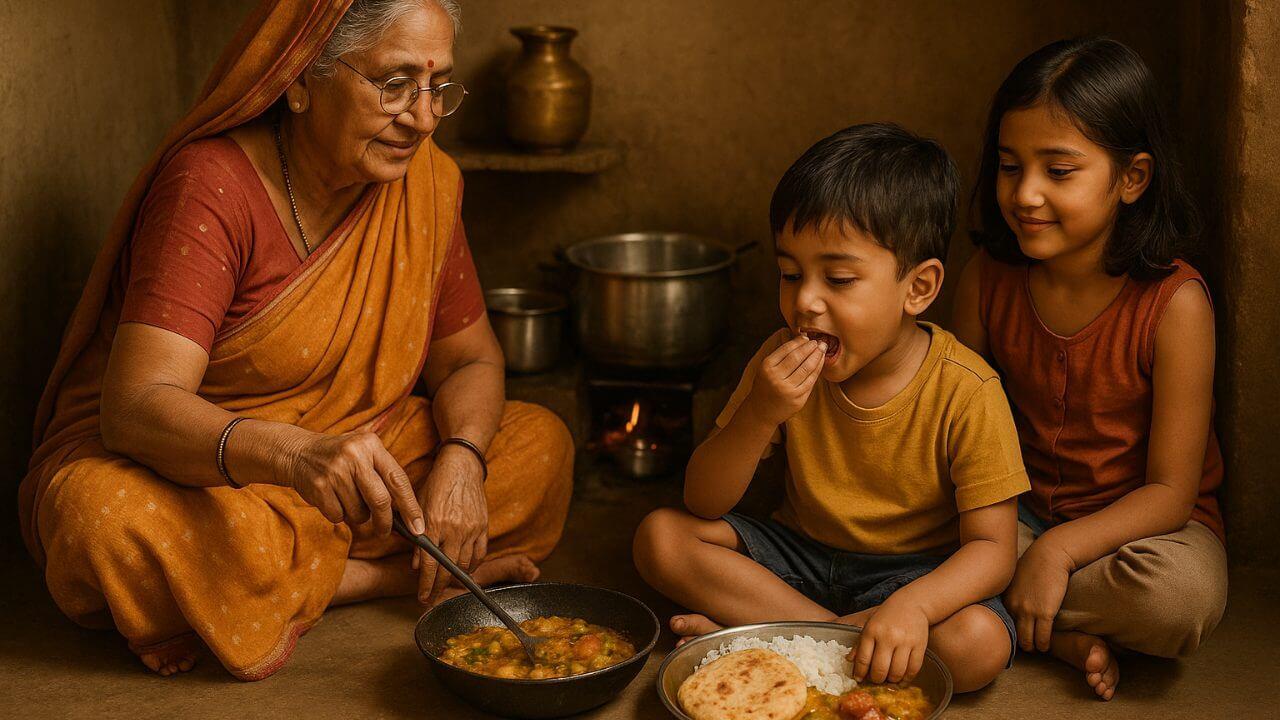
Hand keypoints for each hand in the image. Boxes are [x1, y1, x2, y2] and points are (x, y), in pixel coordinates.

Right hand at [284, 430, 424, 537]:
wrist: (298, 452)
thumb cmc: (341, 458)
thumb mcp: (364, 453)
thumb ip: (384, 475)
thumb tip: (406, 514)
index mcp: (371, 445)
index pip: (398, 480)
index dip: (411, 506)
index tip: (418, 527)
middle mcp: (354, 455)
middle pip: (380, 500)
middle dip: (385, 522)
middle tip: (385, 532)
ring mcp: (335, 471)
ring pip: (359, 512)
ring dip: (357, 515)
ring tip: (347, 499)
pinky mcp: (319, 487)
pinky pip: (339, 516)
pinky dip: (339, 515)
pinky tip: (332, 499)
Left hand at [413, 444, 488, 602]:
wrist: (461, 466)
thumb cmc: (437, 484)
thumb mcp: (419, 507)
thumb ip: (418, 537)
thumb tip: (416, 565)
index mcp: (435, 523)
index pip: (430, 563)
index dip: (426, 584)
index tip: (422, 597)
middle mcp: (454, 529)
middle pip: (447, 569)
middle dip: (438, 587)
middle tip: (432, 598)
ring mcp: (471, 528)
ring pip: (465, 564)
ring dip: (454, 578)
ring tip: (445, 584)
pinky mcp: (483, 526)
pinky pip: (480, 553)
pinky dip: (472, 565)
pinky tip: (464, 569)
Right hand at [743, 334, 826, 426]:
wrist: (760, 411)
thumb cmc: (765, 386)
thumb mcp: (765, 369)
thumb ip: (780, 356)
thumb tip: (802, 340)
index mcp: (767, 367)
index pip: (786, 349)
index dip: (798, 342)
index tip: (807, 338)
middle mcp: (776, 378)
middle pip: (797, 358)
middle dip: (810, 347)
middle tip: (819, 341)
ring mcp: (787, 390)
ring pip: (806, 369)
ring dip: (816, 356)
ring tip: (822, 349)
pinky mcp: (797, 400)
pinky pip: (810, 381)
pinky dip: (817, 370)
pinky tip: (820, 362)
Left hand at [847, 597, 929, 684]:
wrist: (912, 604)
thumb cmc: (887, 616)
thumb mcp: (869, 626)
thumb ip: (860, 644)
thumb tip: (849, 661)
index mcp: (872, 631)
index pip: (863, 659)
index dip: (860, 673)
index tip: (859, 679)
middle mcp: (888, 637)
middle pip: (880, 669)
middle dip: (876, 680)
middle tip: (875, 680)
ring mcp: (905, 642)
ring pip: (897, 672)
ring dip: (891, 681)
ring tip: (888, 680)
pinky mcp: (920, 646)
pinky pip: (913, 669)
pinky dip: (907, 679)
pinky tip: (902, 680)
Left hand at [1005, 536, 1073, 651]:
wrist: (1051, 554)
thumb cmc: (1036, 564)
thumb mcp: (1016, 579)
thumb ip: (1013, 593)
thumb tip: (1015, 603)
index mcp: (1005, 598)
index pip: (1004, 623)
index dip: (1012, 631)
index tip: (1018, 636)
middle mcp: (1013, 606)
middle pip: (1014, 635)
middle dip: (1021, 643)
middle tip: (1028, 647)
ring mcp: (1028, 611)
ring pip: (1027, 640)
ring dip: (1033, 647)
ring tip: (1038, 648)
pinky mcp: (1044, 613)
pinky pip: (1043, 637)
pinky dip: (1044, 644)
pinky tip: (1047, 646)